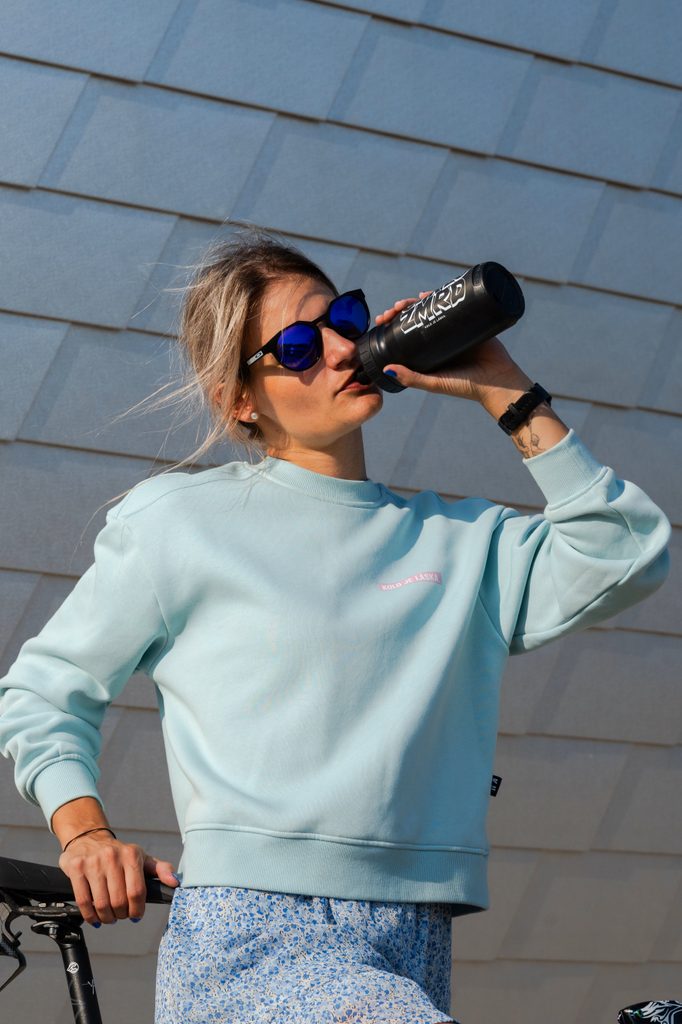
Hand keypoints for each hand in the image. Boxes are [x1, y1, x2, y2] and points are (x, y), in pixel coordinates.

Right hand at [58, 831, 179, 925]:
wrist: (88, 837)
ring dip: (106, 918)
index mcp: (131, 855)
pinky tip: (94, 917)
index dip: (137, 909)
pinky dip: (89, 915)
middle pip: (119, 901)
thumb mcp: (142, 857)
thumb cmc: (119, 853)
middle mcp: (112, 857)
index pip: (137, 892)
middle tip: (120, 916)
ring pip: (101, 904)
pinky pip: (83, 901)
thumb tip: (175, 882)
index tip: (135, 915)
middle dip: (121, 915)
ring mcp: (92, 862)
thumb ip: (160, 869)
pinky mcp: (76, 868)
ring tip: (109, 917)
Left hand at [376, 291, 529, 401]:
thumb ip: (412, 378)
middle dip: (402, 309)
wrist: (499, 382)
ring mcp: (455, 329)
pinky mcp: (471, 321)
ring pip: (434, 309)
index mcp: (430, 352)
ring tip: (408, 300)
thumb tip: (386, 369)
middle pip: (418, 317)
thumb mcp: (435, 383)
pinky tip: (430, 292)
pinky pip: (455, 304)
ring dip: (418, 300)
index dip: (394, 323)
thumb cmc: (467, 386)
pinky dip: (443, 296)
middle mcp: (440, 339)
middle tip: (393, 308)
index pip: (407, 333)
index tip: (383, 319)